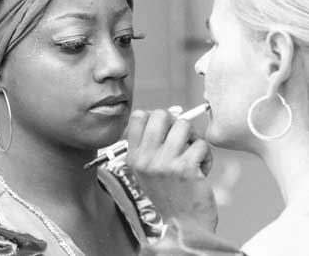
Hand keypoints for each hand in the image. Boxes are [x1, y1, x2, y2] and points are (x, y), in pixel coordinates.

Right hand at [126, 109, 217, 231]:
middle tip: (181, 137)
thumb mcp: (148, 169)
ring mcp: (164, 163)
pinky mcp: (186, 168)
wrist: (183, 226)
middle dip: (175, 121)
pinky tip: (201, 168)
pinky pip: (201, 144)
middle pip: (160, 114)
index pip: (138, 116)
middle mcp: (145, 159)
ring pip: (184, 125)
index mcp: (133, 157)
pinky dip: (206, 155)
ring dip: (193, 137)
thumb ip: (153, 142)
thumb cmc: (169, 195)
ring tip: (192, 153)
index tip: (165, 128)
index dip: (155, 117)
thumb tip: (172, 113)